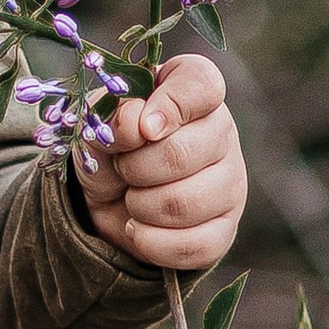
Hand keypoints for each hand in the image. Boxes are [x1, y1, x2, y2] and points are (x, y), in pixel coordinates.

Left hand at [76, 53, 246, 274]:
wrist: (107, 200)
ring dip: (140, 206)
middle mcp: (222, 133)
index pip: (201, 84)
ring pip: (185, 203)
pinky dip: (150, 241)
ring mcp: (230, 183)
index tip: (142, 128)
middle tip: (123, 168)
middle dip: (134, 167)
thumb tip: (135, 123)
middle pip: (183, 153)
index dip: (170, 105)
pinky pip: (192, 244)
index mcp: (193, 93)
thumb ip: (112, 116)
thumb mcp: (97, 124)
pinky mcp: (225, 229)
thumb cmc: (110, 148)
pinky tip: (138, 228)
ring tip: (132, 197)